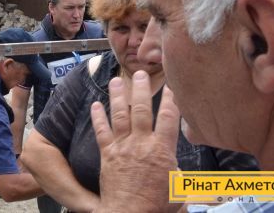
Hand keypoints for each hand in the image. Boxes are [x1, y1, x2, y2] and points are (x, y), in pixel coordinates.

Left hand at [91, 70, 179, 212]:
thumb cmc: (157, 207)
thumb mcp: (178, 190)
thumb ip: (177, 172)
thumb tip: (175, 166)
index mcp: (162, 150)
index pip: (169, 118)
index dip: (171, 100)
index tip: (171, 87)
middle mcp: (141, 143)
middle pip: (142, 110)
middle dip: (141, 89)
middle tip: (140, 73)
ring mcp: (122, 147)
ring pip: (119, 115)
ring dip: (117, 96)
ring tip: (116, 80)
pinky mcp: (107, 154)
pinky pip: (102, 131)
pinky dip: (98, 117)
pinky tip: (95, 105)